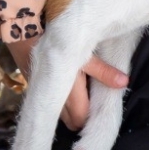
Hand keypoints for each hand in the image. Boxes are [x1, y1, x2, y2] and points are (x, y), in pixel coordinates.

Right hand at [7, 37, 129, 131]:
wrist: (25, 29)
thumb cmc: (60, 42)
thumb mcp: (85, 55)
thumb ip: (103, 72)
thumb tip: (124, 83)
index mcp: (67, 94)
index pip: (79, 118)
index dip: (90, 117)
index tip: (100, 110)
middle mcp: (51, 98)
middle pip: (68, 121)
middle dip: (80, 117)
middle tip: (93, 104)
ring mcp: (40, 93)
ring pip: (58, 112)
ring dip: (69, 110)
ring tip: (83, 97)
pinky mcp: (34, 84)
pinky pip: (49, 100)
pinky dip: (59, 100)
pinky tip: (68, 89)